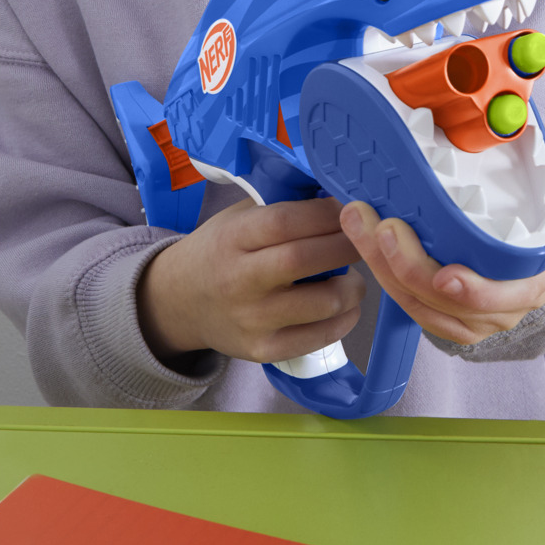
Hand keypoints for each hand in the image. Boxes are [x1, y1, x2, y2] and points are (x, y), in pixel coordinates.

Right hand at [137, 197, 364, 365]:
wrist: (180, 303)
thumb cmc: (221, 250)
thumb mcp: (237, 218)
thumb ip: (281, 206)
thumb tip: (339, 193)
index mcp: (232, 239)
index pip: (285, 222)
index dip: (326, 213)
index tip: (350, 208)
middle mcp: (239, 281)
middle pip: (306, 259)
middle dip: (347, 245)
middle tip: (364, 240)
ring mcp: (252, 320)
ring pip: (324, 302)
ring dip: (353, 285)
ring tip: (353, 274)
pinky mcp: (264, 350)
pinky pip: (321, 337)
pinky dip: (346, 318)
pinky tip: (345, 304)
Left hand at [339, 201, 544, 347]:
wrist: (521, 260)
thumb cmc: (529, 229)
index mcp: (527, 287)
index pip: (497, 299)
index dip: (472, 291)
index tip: (446, 275)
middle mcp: (495, 312)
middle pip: (442, 302)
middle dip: (406, 265)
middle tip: (382, 225)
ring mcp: (463, 320)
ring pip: (415, 304)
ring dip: (380, 265)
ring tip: (358, 222)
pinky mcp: (437, 316)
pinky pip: (404, 304)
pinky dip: (380, 274)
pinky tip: (362, 242)